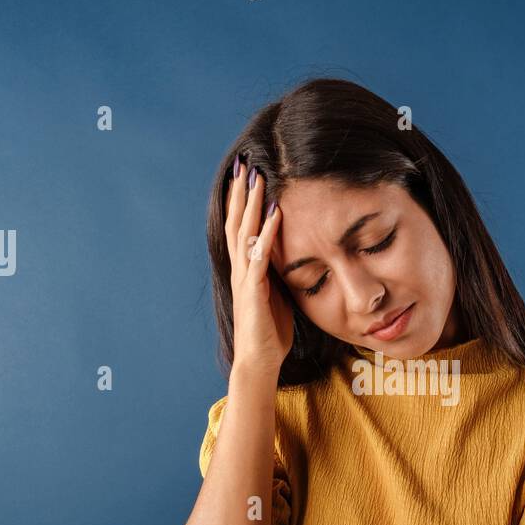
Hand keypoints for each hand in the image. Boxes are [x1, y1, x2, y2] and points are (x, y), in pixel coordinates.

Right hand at [225, 158, 292, 373]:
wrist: (259, 361)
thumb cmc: (270, 331)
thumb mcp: (276, 294)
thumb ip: (276, 272)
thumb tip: (288, 254)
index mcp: (246, 269)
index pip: (240, 227)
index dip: (242, 201)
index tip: (246, 175)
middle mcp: (240, 269)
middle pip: (237, 222)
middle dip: (240, 193)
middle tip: (244, 163)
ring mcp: (245, 279)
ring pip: (245, 233)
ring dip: (252, 204)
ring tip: (258, 178)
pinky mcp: (253, 291)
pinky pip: (260, 256)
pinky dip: (268, 233)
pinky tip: (276, 213)